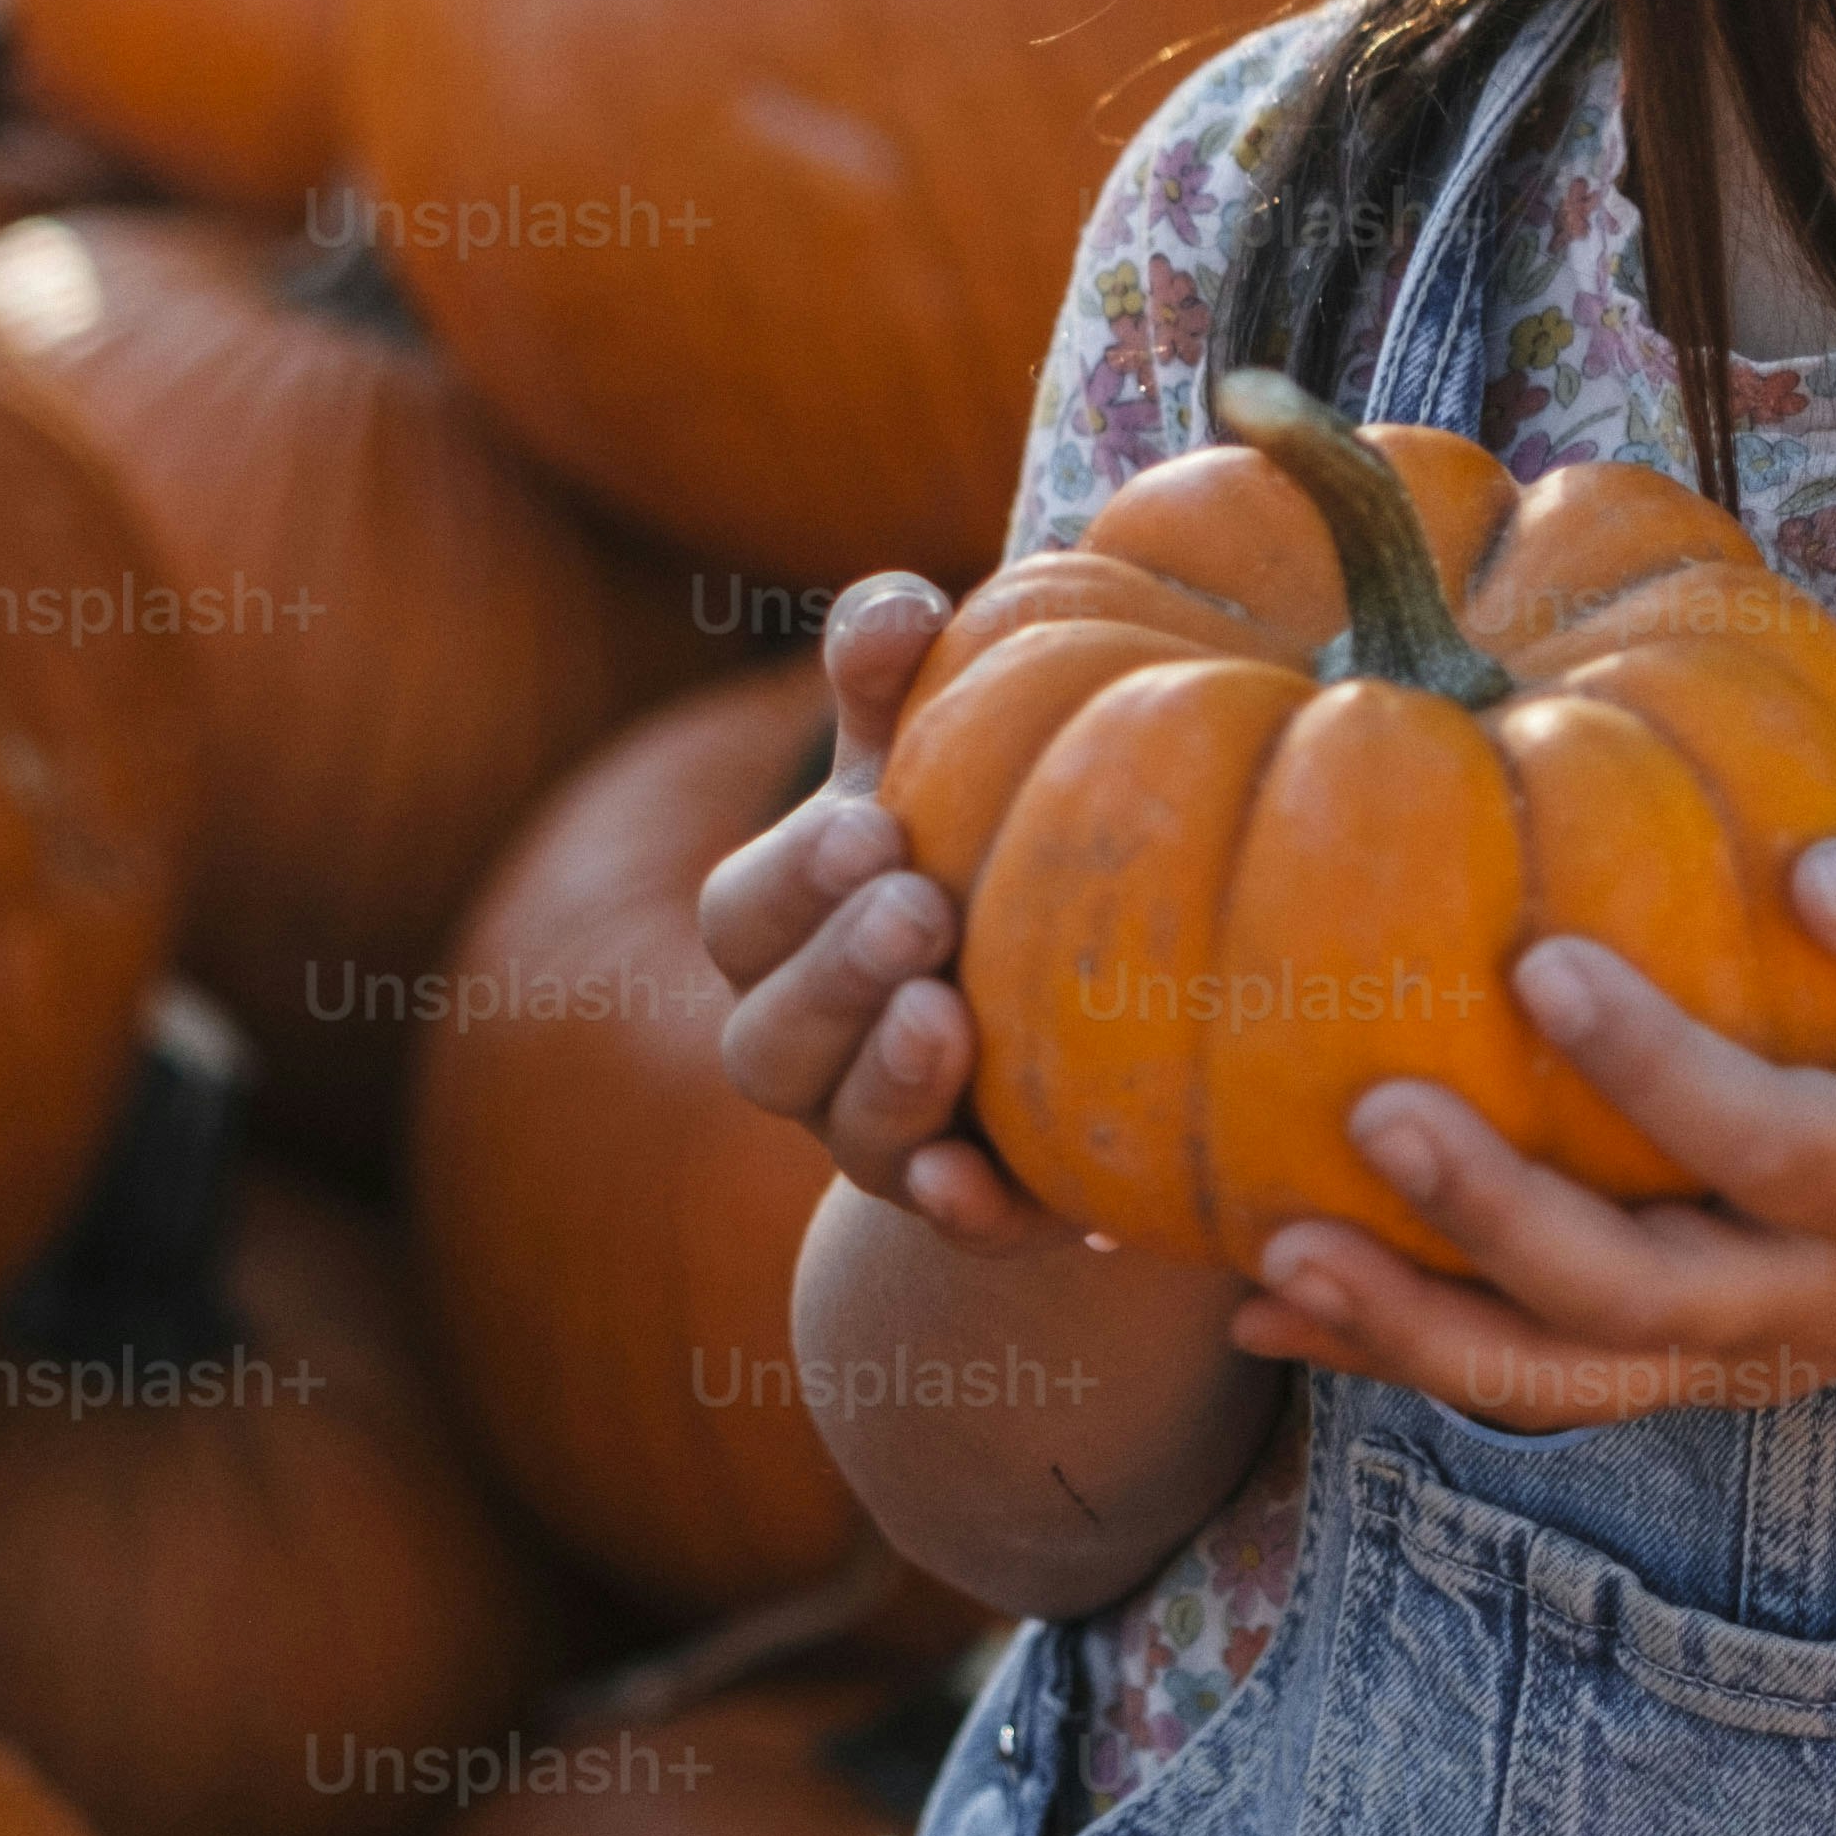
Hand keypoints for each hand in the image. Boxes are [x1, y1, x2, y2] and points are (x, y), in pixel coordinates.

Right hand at [694, 567, 1044, 1249]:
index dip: (797, 877)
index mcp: (786, 933)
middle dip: (836, 971)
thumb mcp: (942, 754)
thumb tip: (895, 605)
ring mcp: (882, 1141)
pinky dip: (959, 1208)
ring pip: (848, 1136)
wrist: (1088, 1007)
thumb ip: (898, 679)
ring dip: (888, 1077)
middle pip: (770, 1036)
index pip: (746, 913)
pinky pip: (947, 1230)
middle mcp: (810, 1049)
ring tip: (951, 1017)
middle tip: (920, 905)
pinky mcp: (972, 1211)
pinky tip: (987, 1181)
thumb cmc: (986, 843)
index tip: (877, 825)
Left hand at [1239, 825, 1835, 1429]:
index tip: (1543, 964)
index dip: (1660, 1073)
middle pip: (1636, 1297)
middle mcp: (1802, 1303)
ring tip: (1277, 1253)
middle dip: (1499, 1221)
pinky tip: (1255, 1313)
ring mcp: (1720, 1356)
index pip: (1774, 1147)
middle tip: (1375, 1112)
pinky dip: (1380, 1354)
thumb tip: (1815, 875)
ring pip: (1555, 1376)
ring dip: (1410, 1327)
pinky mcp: (1656, 1369)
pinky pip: (1511, 1379)